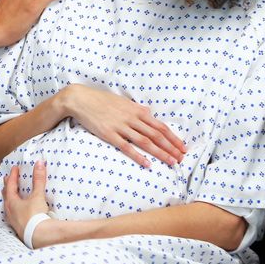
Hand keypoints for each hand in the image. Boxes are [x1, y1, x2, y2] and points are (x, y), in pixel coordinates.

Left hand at [3, 161, 50, 246]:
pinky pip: (13, 215)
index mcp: (12, 202)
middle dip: (7, 186)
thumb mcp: (38, 196)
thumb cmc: (35, 215)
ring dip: (9, 198)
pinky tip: (18, 211)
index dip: (13, 176)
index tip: (14, 168)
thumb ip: (39, 180)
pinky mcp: (19, 228)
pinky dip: (14, 209)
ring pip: (8, 206)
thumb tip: (39, 163)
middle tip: (7, 179)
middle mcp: (10, 211)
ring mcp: (13, 220)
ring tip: (11, 195)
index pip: (10, 185)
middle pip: (6, 196)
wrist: (39, 236)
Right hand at [55, 84, 185, 167]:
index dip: (173, 138)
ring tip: (171, 162)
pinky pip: (127, 147)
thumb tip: (149, 112)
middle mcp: (132, 118)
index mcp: (137, 110)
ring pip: (145, 141)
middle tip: (182, 158)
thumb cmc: (101, 100)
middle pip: (157, 135)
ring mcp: (121, 126)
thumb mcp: (123, 101)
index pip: (160, 126)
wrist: (81, 99)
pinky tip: (147, 164)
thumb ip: (137, 108)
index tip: (183, 147)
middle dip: (171, 147)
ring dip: (160, 153)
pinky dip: (138, 156)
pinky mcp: (109, 134)